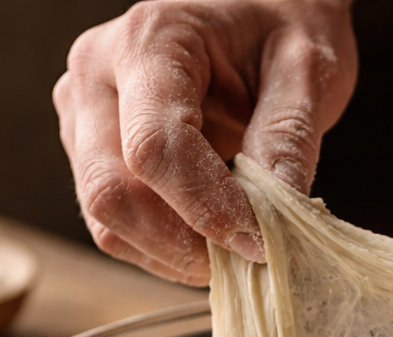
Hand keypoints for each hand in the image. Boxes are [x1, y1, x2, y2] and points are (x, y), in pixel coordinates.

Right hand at [54, 0, 356, 284]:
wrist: (258, 12)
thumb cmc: (281, 28)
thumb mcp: (308, 67)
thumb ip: (289, 137)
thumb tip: (272, 221)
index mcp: (151, 40)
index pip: (155, 146)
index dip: (206, 207)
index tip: (259, 240)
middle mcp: (98, 74)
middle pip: (111, 191)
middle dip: (183, 242)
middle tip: (248, 255)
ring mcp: (84, 116)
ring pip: (105, 219)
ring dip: (172, 253)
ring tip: (234, 245)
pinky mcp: (90, 152)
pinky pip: (112, 227)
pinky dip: (162, 250)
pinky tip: (209, 237)